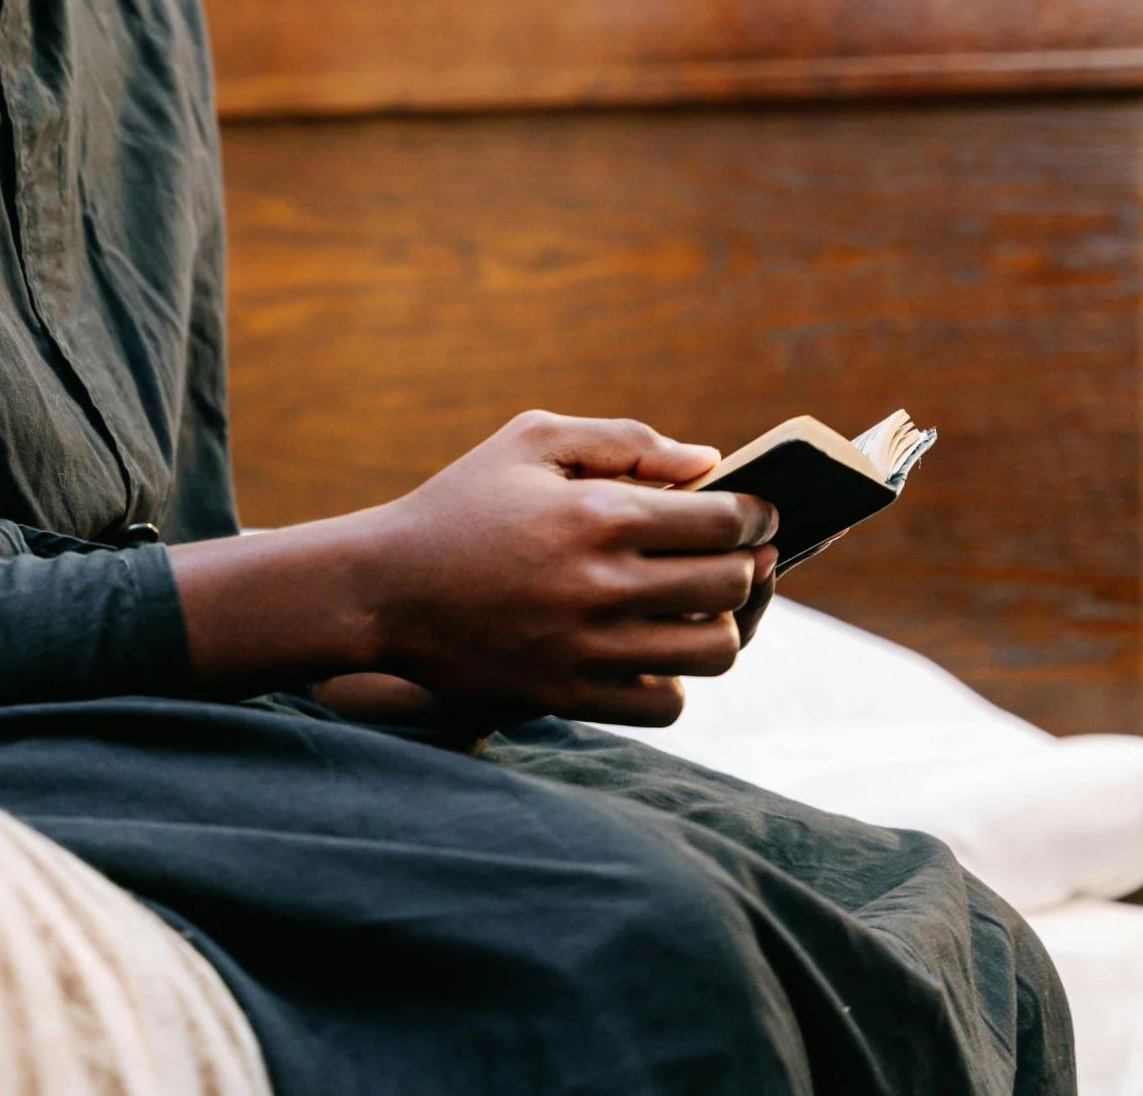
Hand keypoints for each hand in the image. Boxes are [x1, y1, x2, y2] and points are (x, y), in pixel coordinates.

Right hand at [359, 411, 776, 726]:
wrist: (385, 589)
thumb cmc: (462, 503)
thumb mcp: (532, 440)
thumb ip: (625, 439)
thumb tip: (707, 461)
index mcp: (600, 513)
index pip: (725, 520)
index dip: (757, 515)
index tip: (757, 514)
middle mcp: (604, 584)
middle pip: (730, 585)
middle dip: (749, 564)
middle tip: (741, 555)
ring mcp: (590, 648)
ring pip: (713, 651)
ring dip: (723, 624)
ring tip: (705, 604)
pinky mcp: (571, 695)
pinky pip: (666, 702)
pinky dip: (675, 678)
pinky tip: (657, 647)